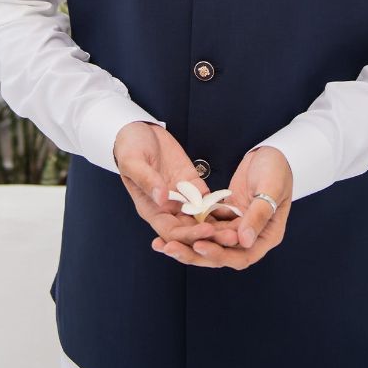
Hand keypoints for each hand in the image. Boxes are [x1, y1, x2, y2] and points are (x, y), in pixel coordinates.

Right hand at [113, 121, 243, 255]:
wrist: (138, 130)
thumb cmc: (129, 147)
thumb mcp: (133, 161)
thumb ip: (147, 180)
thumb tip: (162, 199)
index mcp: (151, 209)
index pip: (171, 231)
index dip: (189, 234)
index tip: (206, 230)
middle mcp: (168, 209)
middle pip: (190, 230)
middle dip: (210, 236)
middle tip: (231, 238)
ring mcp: (182, 198)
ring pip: (202, 219)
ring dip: (219, 226)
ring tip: (238, 230)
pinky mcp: (193, 184)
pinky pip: (208, 200)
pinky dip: (221, 207)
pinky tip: (237, 211)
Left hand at [151, 145, 292, 269]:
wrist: (273, 152)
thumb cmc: (277, 169)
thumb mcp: (270, 188)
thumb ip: (258, 214)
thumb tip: (243, 241)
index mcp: (267, 236)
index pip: (241, 256)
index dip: (219, 254)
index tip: (198, 245)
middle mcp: (251, 236)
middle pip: (221, 253)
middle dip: (194, 253)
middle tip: (170, 248)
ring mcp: (237, 227)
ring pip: (211, 241)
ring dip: (188, 243)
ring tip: (162, 243)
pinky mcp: (226, 215)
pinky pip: (206, 225)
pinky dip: (190, 226)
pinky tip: (170, 225)